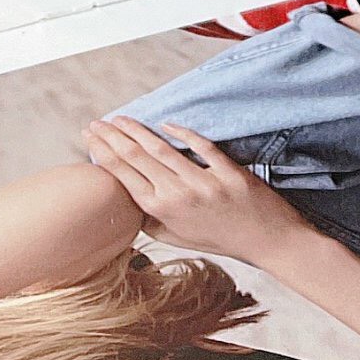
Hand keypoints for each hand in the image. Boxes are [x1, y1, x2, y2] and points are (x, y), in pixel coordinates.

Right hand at [82, 116, 315, 268]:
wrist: (269, 242)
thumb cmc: (221, 239)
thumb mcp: (179, 238)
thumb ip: (152, 221)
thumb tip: (126, 201)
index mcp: (164, 213)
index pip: (124, 177)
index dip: (103, 154)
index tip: (89, 137)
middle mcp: (179, 197)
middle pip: (136, 159)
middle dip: (111, 137)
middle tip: (95, 122)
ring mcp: (203, 184)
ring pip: (161, 149)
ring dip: (136, 130)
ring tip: (121, 118)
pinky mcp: (228, 173)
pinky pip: (200, 147)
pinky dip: (182, 133)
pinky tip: (166, 122)